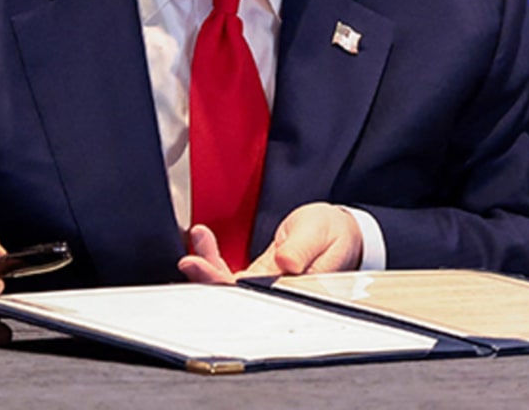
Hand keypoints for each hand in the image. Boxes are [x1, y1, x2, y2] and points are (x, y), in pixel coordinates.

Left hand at [178, 203, 364, 283]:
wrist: (338, 231)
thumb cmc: (334, 232)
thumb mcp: (321, 232)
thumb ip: (303, 249)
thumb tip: (284, 262)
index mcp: (296, 290)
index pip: (255, 297)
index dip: (226, 287)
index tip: (206, 270)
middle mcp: (278, 295)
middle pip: (236, 296)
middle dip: (209, 279)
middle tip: (191, 262)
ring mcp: (266, 288)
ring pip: (229, 287)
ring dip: (208, 267)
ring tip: (195, 243)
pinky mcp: (260, 279)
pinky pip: (231, 274)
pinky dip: (215, 257)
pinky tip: (204, 240)